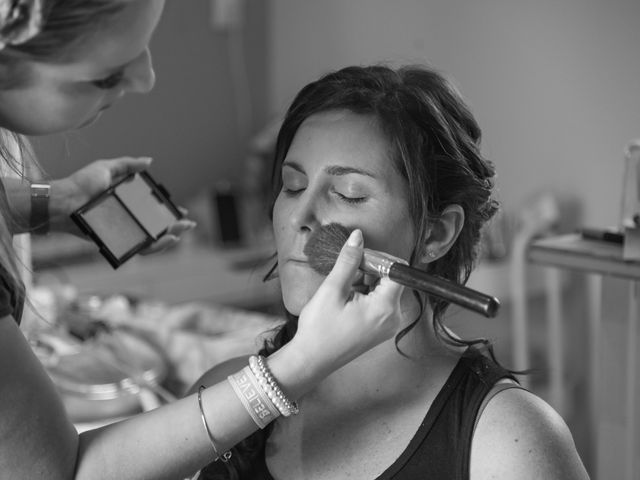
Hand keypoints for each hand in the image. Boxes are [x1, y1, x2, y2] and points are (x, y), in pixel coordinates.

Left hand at [50, 157, 195, 250]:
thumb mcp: (106, 168)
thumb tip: (149, 161)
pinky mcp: (117, 241)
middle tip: (188, 224)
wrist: (64, 201)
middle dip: (176, 226)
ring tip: (178, 234)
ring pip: (151, 239)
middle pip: (157, 226)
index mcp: (128, 203)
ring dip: (168, 239)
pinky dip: (153, 247)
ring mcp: (123, 230)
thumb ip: (127, 164)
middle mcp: (127, 218)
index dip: (168, 211)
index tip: (181, 210)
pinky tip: (163, 240)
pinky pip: (138, 248)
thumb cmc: (81, 183)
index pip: (153, 209)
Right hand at [290, 229, 404, 375]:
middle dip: (370, 270)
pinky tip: (345, 299)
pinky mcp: (379, 329)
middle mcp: (393, 318)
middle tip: (346, 271)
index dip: (379, 259)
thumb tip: (358, 237)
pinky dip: (364, 294)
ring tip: (342, 289)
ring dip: (365, 282)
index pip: (397, 271)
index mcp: (385, 308)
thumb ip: (349, 261)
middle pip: (391, 280)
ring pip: (383, 290)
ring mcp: (387, 325)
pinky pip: (379, 303)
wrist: (310, 360)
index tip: (359, 257)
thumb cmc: (319, 329)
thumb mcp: (332, 289)